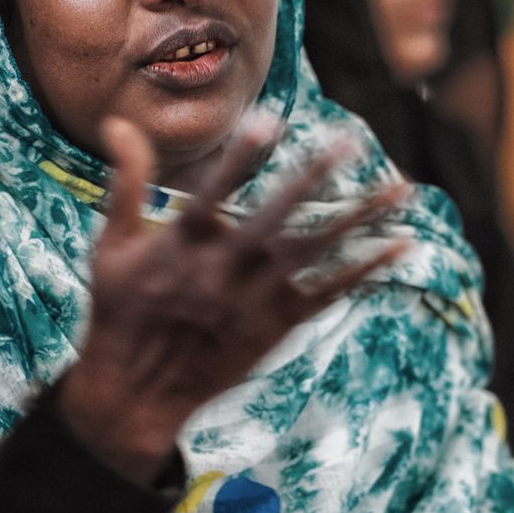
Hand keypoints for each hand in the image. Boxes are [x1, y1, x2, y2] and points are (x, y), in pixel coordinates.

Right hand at [56, 111, 407, 482]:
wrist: (137, 392)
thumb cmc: (121, 310)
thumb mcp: (113, 244)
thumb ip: (126, 180)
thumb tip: (116, 122)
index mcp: (182, 243)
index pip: (216, 190)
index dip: (242, 157)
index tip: (271, 120)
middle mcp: (224, 269)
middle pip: (277, 216)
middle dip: (314, 178)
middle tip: (351, 142)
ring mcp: (255, 299)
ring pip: (316, 251)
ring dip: (361, 218)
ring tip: (400, 188)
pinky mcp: (277, 325)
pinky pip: (330, 292)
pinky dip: (367, 270)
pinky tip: (400, 245)